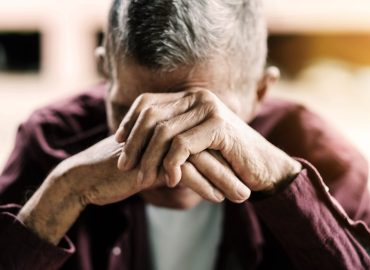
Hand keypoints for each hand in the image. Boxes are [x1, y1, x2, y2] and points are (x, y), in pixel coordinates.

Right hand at [17, 135, 232, 243]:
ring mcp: (157, 143)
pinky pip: (184, 172)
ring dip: (223, 179)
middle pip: (206, 146)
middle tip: (252, 184)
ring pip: (200, 159)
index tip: (241, 172)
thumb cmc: (122, 169)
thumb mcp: (152, 161)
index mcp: (166, 127)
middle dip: (231, 167)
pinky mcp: (149, 161)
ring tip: (242, 196)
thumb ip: (175, 159)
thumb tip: (200, 170)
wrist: (88, 176)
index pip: (203, 139)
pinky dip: (203, 186)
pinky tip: (217, 198)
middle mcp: (164, 130)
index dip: (224, 156)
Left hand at [115, 89, 301, 200]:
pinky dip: (171, 164)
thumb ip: (171, 134)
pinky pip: (182, 145)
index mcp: (190, 98)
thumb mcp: (193, 143)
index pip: (148, 102)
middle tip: (124, 166)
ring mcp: (209, 109)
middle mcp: (198, 98)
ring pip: (163, 132)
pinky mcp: (219, 126)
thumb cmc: (224, 157)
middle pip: (151, 115)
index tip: (117, 141)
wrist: (262, 166)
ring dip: (149, 159)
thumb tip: (134, 141)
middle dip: (132, 143)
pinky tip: (170, 180)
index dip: (129, 121)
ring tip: (142, 179)